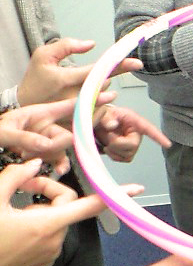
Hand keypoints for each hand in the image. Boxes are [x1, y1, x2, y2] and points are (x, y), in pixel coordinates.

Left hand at [0, 92, 117, 174]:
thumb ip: (24, 137)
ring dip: (55, 154)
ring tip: (29, 155)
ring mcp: (49, 140)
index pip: (71, 105)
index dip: (90, 100)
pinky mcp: (47, 154)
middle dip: (66, 139)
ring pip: (66, 147)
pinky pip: (60, 159)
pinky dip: (60, 165)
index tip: (109, 96)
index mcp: (42, 112)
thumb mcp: (3, 130)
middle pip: (72, 129)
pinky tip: (57, 169)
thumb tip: (45, 144)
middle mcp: (50, 126)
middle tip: (49, 145)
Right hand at [0, 158, 142, 265]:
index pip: (90, 206)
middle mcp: (55, 240)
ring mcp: (49, 253)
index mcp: (48, 225)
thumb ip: (15, 177)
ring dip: (39, 207)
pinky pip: (48, 234)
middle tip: (21, 184)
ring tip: (10, 207)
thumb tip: (34, 163)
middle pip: (65, 205)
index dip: (115, 196)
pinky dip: (36, 223)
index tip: (138, 188)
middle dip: (47, 190)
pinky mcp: (41, 262)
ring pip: (55, 218)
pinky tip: (13, 225)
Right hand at [17, 37, 142, 106]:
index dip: (118, 66)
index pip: (97, 71)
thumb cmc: (36, 78)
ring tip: (83, 87)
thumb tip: (92, 44)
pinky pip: (101, 114)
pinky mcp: (80, 124)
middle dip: (105, 77)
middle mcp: (74, 98)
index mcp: (65, 80)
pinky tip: (92, 100)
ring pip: (105, 99)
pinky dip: (101, 105)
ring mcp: (78, 113)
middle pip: (105, 86)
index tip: (138, 63)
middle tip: (94, 75)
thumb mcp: (43, 55)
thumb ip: (66, 45)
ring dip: (102, 90)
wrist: (26, 105)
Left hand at [94, 104, 171, 162]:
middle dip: (117, 144)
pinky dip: (114, 156)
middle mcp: (136, 133)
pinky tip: (109, 148)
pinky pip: (124, 159)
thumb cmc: (104, 115)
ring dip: (115, 150)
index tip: (168, 144)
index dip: (159, 137)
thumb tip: (112, 126)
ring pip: (128, 155)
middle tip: (108, 136)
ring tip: (107, 140)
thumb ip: (106, 117)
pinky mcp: (126, 152)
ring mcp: (132, 143)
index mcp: (134, 121)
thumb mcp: (104, 112)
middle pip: (133, 145)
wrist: (96, 123)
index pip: (149, 129)